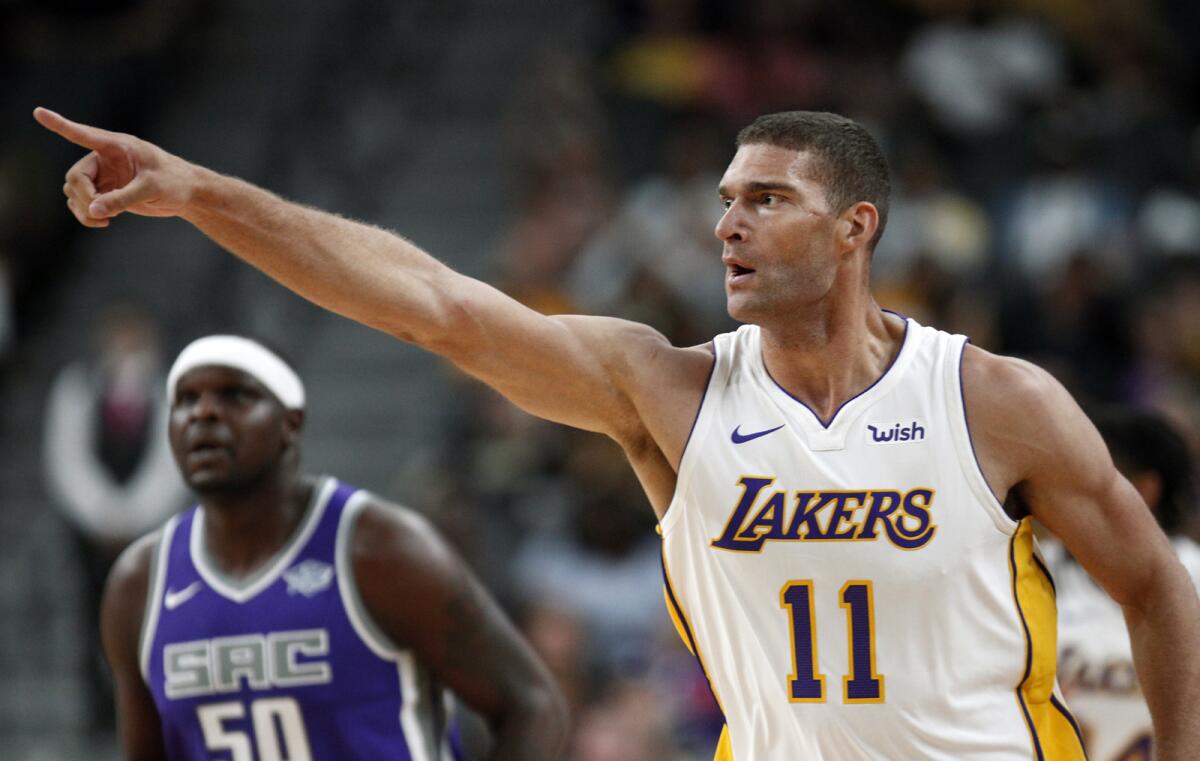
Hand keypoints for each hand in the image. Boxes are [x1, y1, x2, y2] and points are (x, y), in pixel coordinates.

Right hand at [34, 107, 195, 226]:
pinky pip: (82, 203)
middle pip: (74, 176)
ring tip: (103, 221)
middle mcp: (105, 159)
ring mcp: (104, 176)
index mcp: (117, 146)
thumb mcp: (151, 189)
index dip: (60, 125)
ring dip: (82, 208)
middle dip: (84, 196)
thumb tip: (92, 211)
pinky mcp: (106, 192)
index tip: (38, 112)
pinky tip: (103, 222)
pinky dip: (87, 215)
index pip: (83, 134)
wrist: (187, 194)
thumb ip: (122, 199)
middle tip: (100, 212)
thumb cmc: (175, 182)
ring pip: (74, 191)